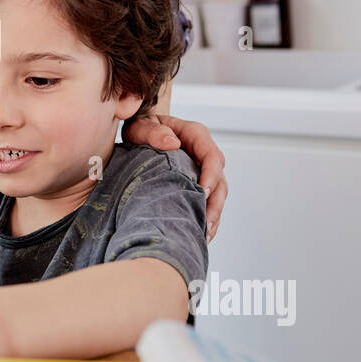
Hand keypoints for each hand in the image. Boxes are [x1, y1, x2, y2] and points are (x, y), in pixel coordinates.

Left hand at [124, 112, 227, 242]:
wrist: (140, 133)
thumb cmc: (141, 127)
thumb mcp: (141, 126)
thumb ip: (153, 132)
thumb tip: (172, 143)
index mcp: (196, 135)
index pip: (212, 157)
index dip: (211, 175)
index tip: (202, 192)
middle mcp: (204, 153)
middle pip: (220, 180)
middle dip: (214, 204)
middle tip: (204, 224)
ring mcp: (204, 170)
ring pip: (218, 195)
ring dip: (213, 216)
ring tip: (203, 235)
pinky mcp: (199, 183)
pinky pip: (209, 202)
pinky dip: (207, 219)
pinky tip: (199, 235)